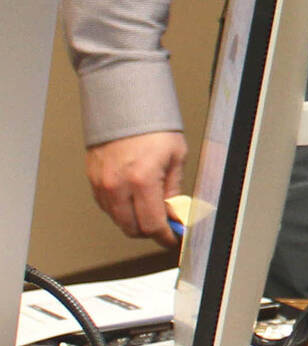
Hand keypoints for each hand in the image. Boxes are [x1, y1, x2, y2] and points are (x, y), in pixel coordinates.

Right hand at [87, 131, 186, 245]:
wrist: (125, 106)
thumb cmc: (153, 126)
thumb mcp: (176, 157)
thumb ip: (174, 190)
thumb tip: (176, 213)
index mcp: (142, 181)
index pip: (152, 224)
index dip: (165, 236)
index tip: (173, 239)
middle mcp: (117, 186)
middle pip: (131, 228)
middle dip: (150, 231)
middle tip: (165, 224)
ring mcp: (102, 184)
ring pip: (117, 219)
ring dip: (134, 221)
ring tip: (151, 208)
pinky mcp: (93, 180)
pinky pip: (107, 206)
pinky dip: (121, 209)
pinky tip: (134, 199)